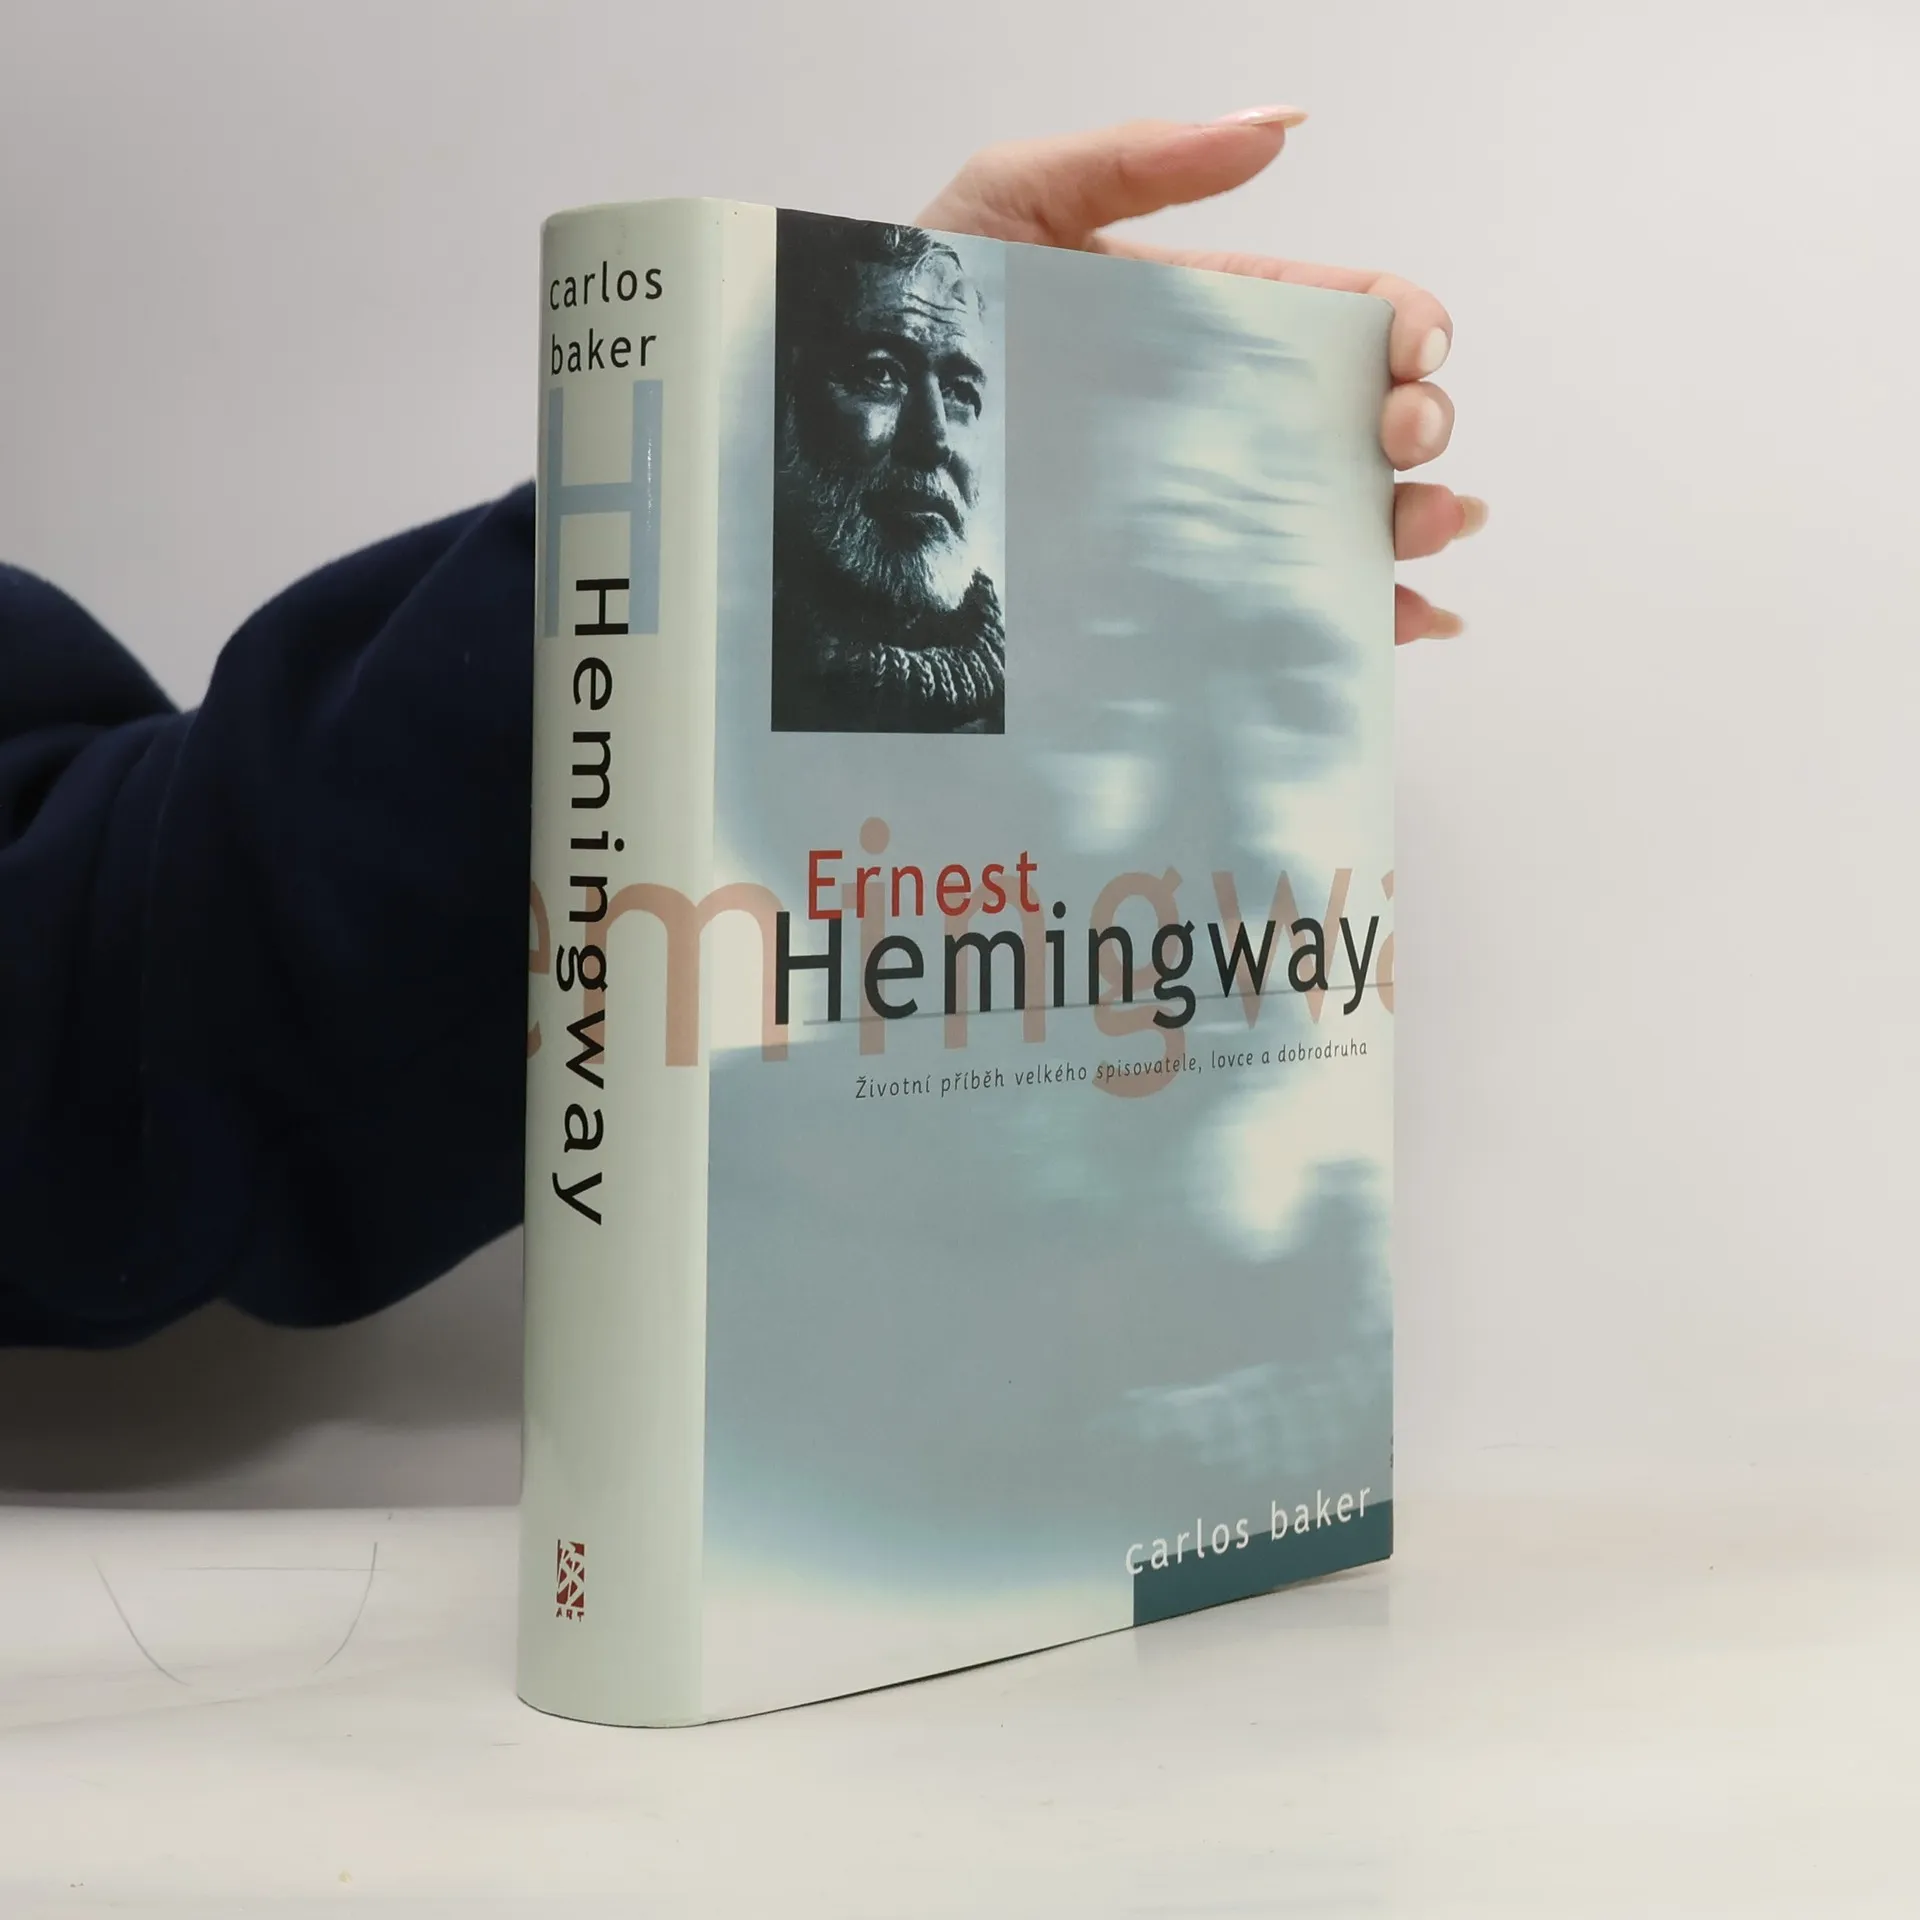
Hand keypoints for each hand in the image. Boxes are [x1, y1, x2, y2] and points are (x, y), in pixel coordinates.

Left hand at [918, 113, 1479, 645]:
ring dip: (1412, 524)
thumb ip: (1141, 158)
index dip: (1402, 326)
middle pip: (1361, 417)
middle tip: (1408, 442)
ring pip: (1342, 513)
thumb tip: (1281, 125)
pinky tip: (1407, 624)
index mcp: (1207, 318)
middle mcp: (1218, 414)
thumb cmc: (915, 306)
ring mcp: (1198, 504)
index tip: (1415, 351)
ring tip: (1428, 530)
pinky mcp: (1168, 583)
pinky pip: (1282, 601)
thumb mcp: (1015, 198)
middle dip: (1420, 426)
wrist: (836, 424)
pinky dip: (1362, 614)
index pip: (1337, 314)